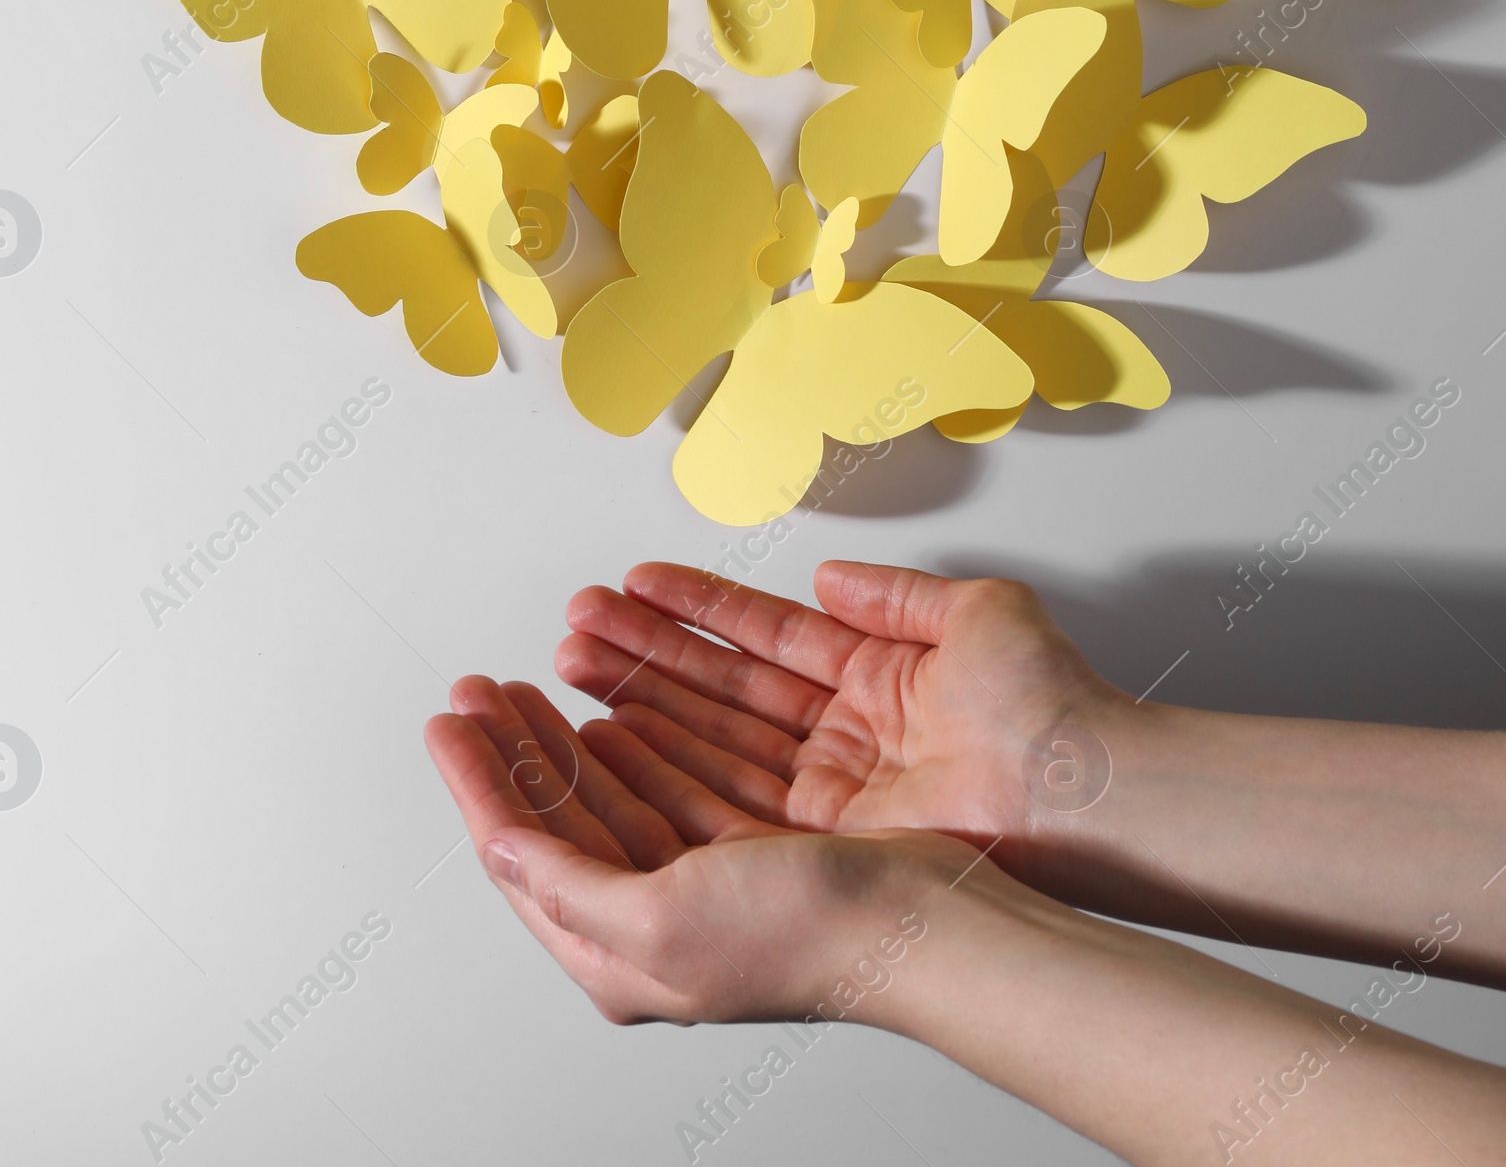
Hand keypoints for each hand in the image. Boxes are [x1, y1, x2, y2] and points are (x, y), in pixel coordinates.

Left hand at [424, 669, 968, 1027]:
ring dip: (561, 737)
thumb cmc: (806, 935)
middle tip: (477, 688)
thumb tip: (501, 848)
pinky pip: (664, 784)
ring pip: (605, 794)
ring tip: (526, 688)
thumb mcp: (662, 921)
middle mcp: (650, 922)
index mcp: (618, 955)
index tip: (448, 720)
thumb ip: (572, 885)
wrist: (918, 925)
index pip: (520, 852)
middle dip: (510, 748)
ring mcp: (697, 883)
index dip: (478, 781)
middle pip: (556, 818)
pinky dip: (627, 744)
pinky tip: (605, 717)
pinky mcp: (742, 848)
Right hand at [556, 560, 1130, 901]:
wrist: (1083, 791)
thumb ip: (895, 595)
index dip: (699, 607)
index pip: (765, 635)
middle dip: (646, 651)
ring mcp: (829, 791)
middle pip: (722, 685)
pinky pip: (729, 793)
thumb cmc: (1051, 706)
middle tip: (577, 621)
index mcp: (877, 678)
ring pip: (712, 735)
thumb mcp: (976, 614)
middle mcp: (844, 735)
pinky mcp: (823, 840)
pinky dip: (670, 761)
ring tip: (573, 661)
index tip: (638, 582)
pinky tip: (615, 732)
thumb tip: (831, 576)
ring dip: (640, 696)